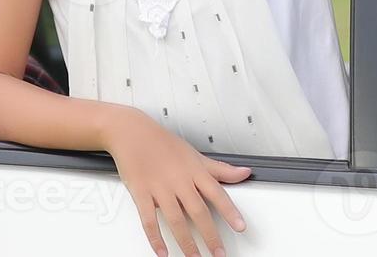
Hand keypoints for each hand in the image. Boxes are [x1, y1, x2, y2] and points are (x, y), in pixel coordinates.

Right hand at [107, 109, 250, 256]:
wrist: (132, 133)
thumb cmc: (163, 143)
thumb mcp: (196, 154)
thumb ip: (221, 169)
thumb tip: (245, 173)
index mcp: (194, 170)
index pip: (217, 193)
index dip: (230, 211)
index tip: (240, 226)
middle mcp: (179, 180)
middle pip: (198, 211)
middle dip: (210, 235)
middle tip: (219, 253)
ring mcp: (159, 188)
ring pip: (176, 220)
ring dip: (186, 242)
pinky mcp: (141, 193)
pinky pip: (148, 220)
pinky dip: (155, 238)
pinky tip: (163, 252)